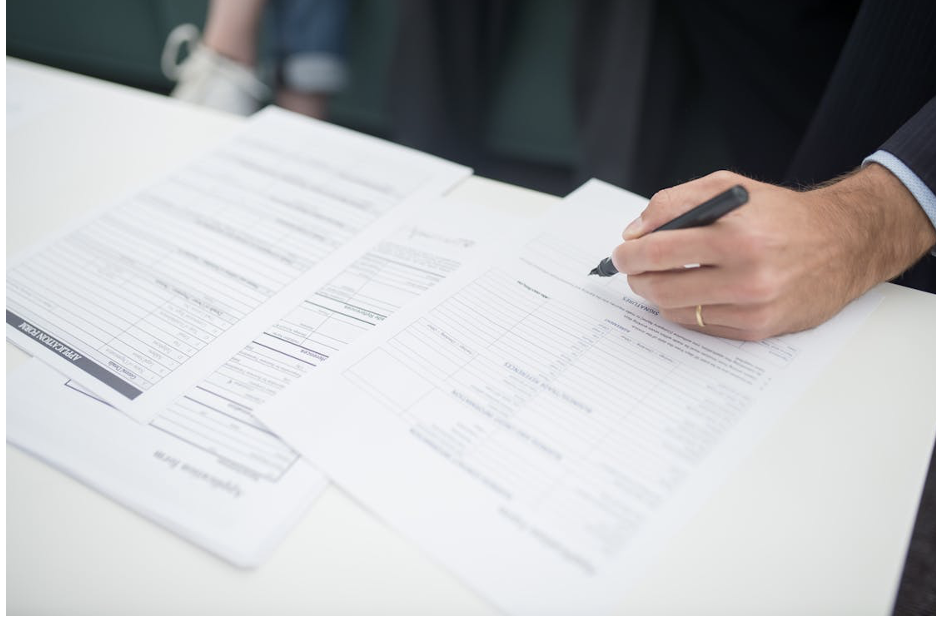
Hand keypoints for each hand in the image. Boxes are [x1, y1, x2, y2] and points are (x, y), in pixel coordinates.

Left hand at [611, 166, 935, 339]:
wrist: (843, 243)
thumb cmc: (781, 214)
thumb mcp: (729, 188)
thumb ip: (675, 202)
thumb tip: (634, 232)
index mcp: (737, 234)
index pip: (659, 251)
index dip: (629, 255)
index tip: (621, 253)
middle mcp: (747, 275)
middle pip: (661, 287)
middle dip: (636, 278)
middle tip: (633, 269)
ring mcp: (753, 307)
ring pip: (676, 311)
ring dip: (658, 295)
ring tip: (662, 278)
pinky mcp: (759, 329)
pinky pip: (700, 326)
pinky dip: (686, 310)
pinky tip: (693, 293)